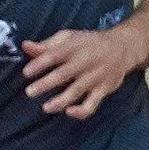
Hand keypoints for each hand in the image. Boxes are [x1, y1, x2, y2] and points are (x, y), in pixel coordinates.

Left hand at [22, 23, 143, 118]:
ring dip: (60, 100)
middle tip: (29, 92)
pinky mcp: (103, 90)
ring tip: (46, 107)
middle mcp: (85, 62)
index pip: (55, 54)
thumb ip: (47, 45)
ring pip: (77, 91)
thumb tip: (25, 46)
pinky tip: (69, 112)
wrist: (123, 47)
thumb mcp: (69, 38)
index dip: (40, 63)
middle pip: (64, 74)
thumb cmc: (89, 43)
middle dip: (46, 84)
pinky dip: (81, 111)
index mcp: (74, 47)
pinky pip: (92, 104)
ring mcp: (95, 77)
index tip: (26, 72)